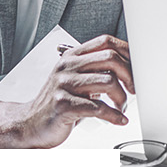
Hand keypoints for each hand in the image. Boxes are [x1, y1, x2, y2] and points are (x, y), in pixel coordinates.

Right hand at [0, 35, 133, 149]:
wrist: (29, 124)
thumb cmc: (56, 104)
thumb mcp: (74, 81)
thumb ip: (94, 72)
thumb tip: (128, 69)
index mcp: (71, 57)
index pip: (104, 42)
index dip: (126, 51)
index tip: (137, 67)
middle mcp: (67, 67)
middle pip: (110, 58)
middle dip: (129, 76)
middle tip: (133, 90)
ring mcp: (63, 85)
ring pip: (108, 82)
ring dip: (122, 99)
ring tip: (121, 107)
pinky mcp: (64, 105)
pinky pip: (98, 108)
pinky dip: (114, 116)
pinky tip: (118, 120)